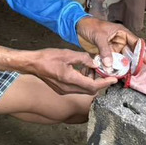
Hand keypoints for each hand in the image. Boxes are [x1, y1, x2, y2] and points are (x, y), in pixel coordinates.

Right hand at [0, 46, 116, 95]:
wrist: (32, 64)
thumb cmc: (47, 57)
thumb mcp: (67, 54)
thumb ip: (83, 58)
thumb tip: (95, 62)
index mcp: (70, 79)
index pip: (92, 86)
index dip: (104, 83)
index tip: (113, 79)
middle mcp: (68, 88)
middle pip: (90, 90)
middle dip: (99, 82)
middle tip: (104, 72)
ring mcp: (64, 91)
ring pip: (84, 89)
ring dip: (91, 81)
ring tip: (91, 68)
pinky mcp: (61, 90)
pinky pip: (77, 88)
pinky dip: (83, 81)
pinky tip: (82, 71)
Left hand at [76, 16, 139, 69]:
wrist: (77, 27)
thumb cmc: (90, 26)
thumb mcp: (99, 37)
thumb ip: (105, 50)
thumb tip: (109, 65)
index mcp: (121, 33)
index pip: (136, 43)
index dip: (142, 52)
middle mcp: (119, 41)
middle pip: (130, 53)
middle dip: (133, 63)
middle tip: (136, 72)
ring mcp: (113, 48)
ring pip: (121, 59)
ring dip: (122, 67)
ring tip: (125, 76)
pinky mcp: (105, 54)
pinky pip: (111, 62)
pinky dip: (112, 68)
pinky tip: (113, 74)